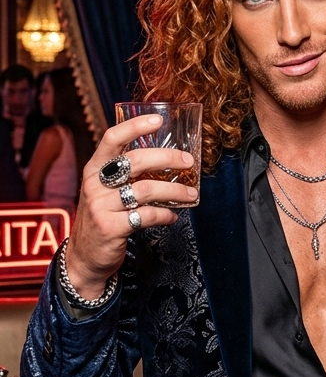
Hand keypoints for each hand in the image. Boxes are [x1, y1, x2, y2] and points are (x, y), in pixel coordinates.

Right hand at [65, 114, 197, 298]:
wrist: (84, 256)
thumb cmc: (104, 216)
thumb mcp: (106, 190)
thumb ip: (127, 173)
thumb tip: (168, 157)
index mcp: (95, 168)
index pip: (111, 138)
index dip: (134, 126)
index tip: (158, 119)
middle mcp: (95, 184)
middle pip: (135, 161)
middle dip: (167, 158)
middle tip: (189, 162)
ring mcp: (101, 206)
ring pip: (146, 190)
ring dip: (175, 191)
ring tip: (190, 194)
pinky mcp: (110, 228)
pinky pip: (146, 216)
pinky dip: (165, 215)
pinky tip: (173, 216)